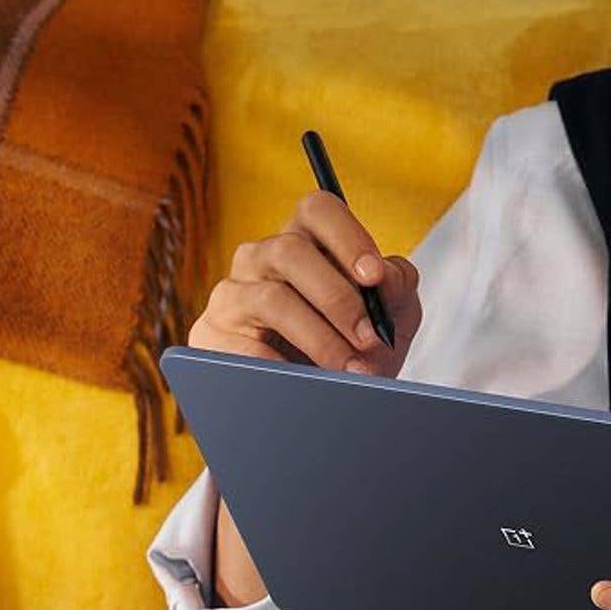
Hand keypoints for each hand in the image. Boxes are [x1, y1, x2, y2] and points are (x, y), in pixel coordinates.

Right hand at [189, 191, 422, 377]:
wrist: (327, 400)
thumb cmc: (359, 347)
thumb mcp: (392, 315)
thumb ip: (397, 286)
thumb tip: (385, 277)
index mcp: (307, 239)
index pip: (318, 209)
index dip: (348, 237)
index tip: (374, 276)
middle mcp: (262, 256)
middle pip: (290, 251)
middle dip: (337, 298)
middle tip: (369, 337)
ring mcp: (233, 293)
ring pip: (271, 298)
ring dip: (320, 338)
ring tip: (350, 370)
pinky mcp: (213, 334)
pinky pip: (244, 345)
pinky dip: (283, 365)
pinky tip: (308, 381)